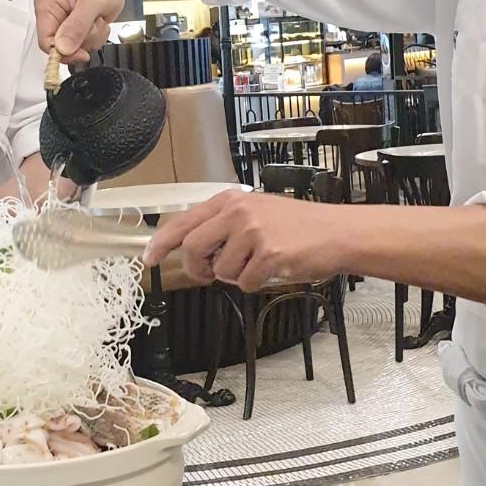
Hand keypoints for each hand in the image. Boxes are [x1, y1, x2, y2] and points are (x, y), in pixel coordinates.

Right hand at [34, 0, 131, 62]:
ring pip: (75, 47)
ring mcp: (64, 21)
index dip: (63, 52)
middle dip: (83, 39)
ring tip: (98, 16)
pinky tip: (99, 19)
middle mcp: (51, 14)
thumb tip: (61, 48)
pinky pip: (84, 44)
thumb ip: (76, 26)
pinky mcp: (76, 26)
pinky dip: (96, 36)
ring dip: (92, 37)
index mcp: (46, 4)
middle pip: (60, 47)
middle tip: (94, 21)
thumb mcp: (92, 0)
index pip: (45, 41)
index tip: (82, 53)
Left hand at [143, 190, 347, 290]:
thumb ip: (224, 224)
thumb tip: (192, 249)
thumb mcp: (256, 212)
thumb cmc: (297, 226)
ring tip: (258, 264)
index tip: (150, 258)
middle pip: (193, 248)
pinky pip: (245, 282)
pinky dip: (256, 284)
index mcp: (230, 200)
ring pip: (220, 270)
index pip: (183, 221)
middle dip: (197, 269)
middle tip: (207, 276)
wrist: (336, 232)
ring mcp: (252, 232)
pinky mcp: (268, 254)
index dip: (162, 242)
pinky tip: (272, 270)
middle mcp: (238, 212)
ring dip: (235, 276)